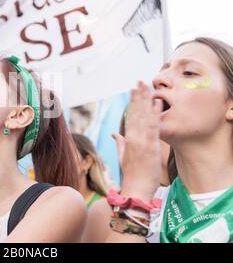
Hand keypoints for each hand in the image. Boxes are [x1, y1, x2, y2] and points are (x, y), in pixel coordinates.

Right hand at [112, 81, 161, 200]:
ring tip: (148, 87)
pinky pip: (153, 127)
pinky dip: (156, 114)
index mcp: (127, 139)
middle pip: (136, 113)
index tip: (133, 90)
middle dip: (138, 96)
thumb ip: (119, 142)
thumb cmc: (132, 175)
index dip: (132, 102)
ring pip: (144, 116)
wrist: (136, 189)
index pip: (130, 116)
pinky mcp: (150, 147)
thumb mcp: (123, 156)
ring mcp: (141, 141)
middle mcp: (133, 138)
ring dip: (146, 101)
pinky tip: (158, 103)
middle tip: (139, 82)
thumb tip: (114, 133)